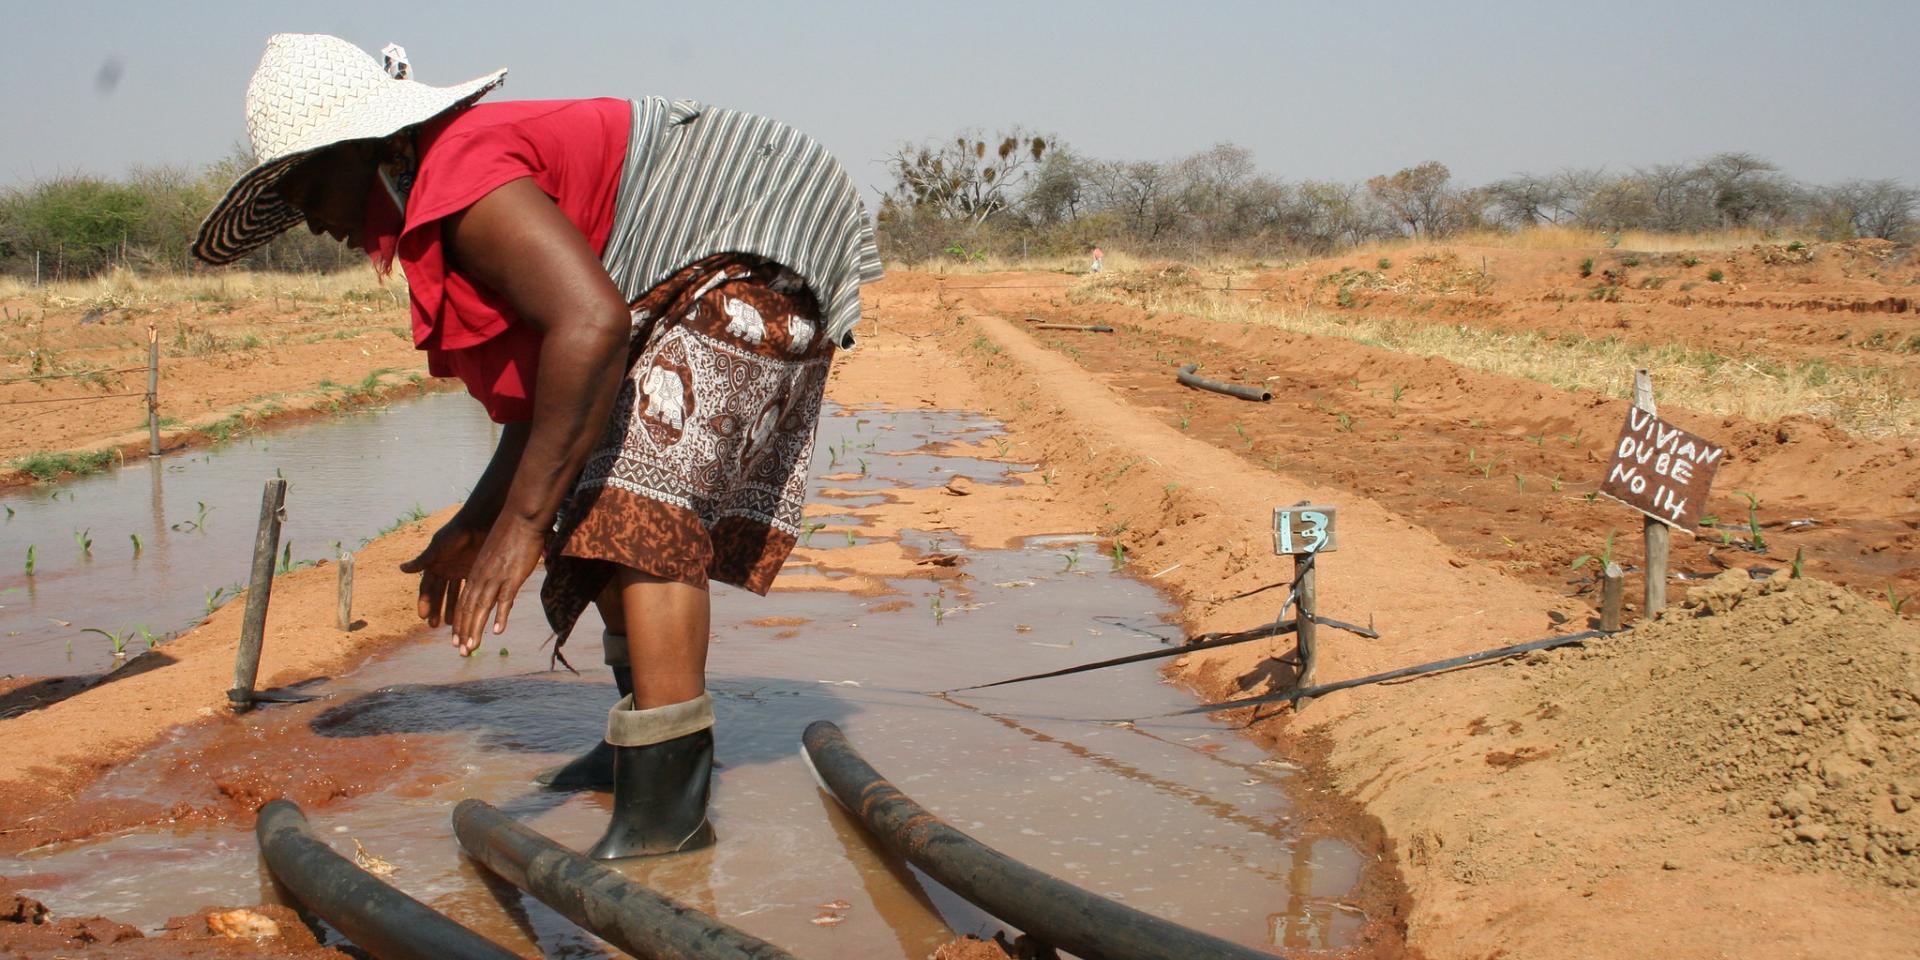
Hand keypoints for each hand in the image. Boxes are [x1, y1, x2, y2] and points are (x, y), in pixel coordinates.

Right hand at [399, 518, 486, 628]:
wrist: (478, 523)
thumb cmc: (455, 534)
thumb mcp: (437, 549)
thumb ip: (422, 561)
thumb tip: (401, 569)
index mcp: (434, 564)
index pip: (427, 587)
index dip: (425, 601)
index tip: (422, 616)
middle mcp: (446, 569)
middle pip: (439, 594)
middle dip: (436, 609)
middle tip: (434, 625)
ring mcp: (460, 571)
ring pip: (454, 594)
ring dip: (452, 608)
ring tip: (451, 624)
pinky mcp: (474, 571)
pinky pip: (469, 589)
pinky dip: (468, 601)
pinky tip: (468, 613)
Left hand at [448, 516, 546, 655]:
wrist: (520, 517)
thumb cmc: (510, 533)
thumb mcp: (495, 554)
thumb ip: (494, 570)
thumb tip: (500, 582)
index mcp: (476, 572)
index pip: (464, 602)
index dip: (460, 622)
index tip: (458, 640)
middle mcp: (481, 576)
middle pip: (468, 609)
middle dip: (464, 632)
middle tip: (462, 652)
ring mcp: (496, 577)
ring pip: (481, 608)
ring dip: (475, 630)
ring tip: (471, 648)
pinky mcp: (511, 576)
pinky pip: (504, 599)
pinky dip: (500, 616)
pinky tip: (497, 631)